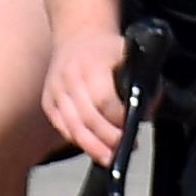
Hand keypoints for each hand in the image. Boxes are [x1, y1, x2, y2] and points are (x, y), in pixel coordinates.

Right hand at [40, 25, 132, 165]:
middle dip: (107, 138)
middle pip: (88, 118)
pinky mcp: (48, 101)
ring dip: (92, 146)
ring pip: (73, 126)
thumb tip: (146, 113)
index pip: (104, 100)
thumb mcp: (130, 56)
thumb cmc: (107, 50)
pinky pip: (62, 127)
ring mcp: (55, 91)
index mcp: (91, 65)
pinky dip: (76, 140)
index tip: (133, 129)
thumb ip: (142, 82)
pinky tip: (91, 147)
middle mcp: (69, 78)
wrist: (77, 36)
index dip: (119, 119)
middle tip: (123, 150)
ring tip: (108, 158)